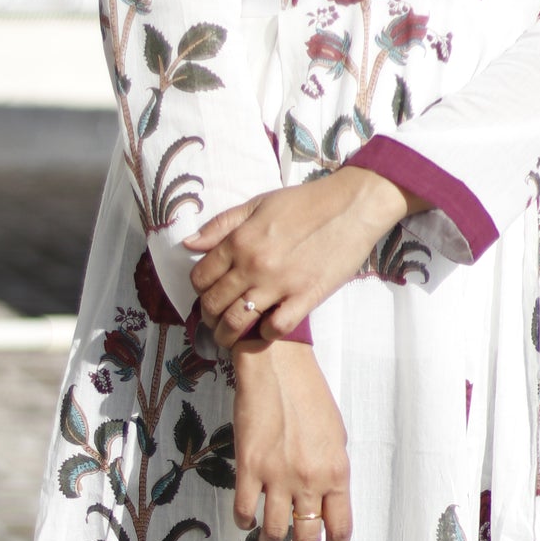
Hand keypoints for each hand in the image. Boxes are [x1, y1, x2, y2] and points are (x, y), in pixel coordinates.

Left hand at [188, 166, 413, 348]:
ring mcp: (280, 284)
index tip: (206, 293)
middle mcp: (254, 265)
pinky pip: (275, 328)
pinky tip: (265, 329)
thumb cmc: (305, 203)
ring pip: (237, 322)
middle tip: (213, 320)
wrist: (351, 207)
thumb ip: (221, 226)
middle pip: (214, 303)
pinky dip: (265, 334)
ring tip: (229, 336)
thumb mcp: (257, 205)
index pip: (201, 277)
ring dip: (227, 334)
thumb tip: (188, 244)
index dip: (198, 289)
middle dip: (208, 317)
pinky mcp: (305, 298)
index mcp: (240, 241)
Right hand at [233, 336, 352, 540]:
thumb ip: (331, 472)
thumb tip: (325, 499)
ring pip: (275, 531)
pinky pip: (244, 511)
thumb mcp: (336, 437)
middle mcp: (309, 480)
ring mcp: (277, 476)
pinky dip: (246, 522)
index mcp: (337, 473)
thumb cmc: (310, 397)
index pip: (340, 527)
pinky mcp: (248, 467)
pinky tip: (247, 520)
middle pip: (307, 535)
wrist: (278, 369)